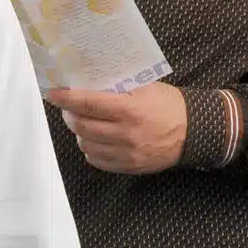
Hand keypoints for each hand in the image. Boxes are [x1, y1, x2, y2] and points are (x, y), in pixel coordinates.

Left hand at [48, 82, 187, 174]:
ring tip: (85, 122)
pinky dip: (90, 148)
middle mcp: (126, 134)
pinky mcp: (129, 167)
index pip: (87, 103)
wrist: (194, 132)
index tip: (52, 93)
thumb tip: (85, 80)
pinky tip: (97, 138)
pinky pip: (96, 160)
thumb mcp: (144, 87)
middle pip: (81, 126)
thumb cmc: (168, 105)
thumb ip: (116, 86)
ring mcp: (127, 153)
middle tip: (69, 107)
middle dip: (69, 114)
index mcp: (130, 110)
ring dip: (79, 132)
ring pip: (85, 144)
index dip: (65, 98)